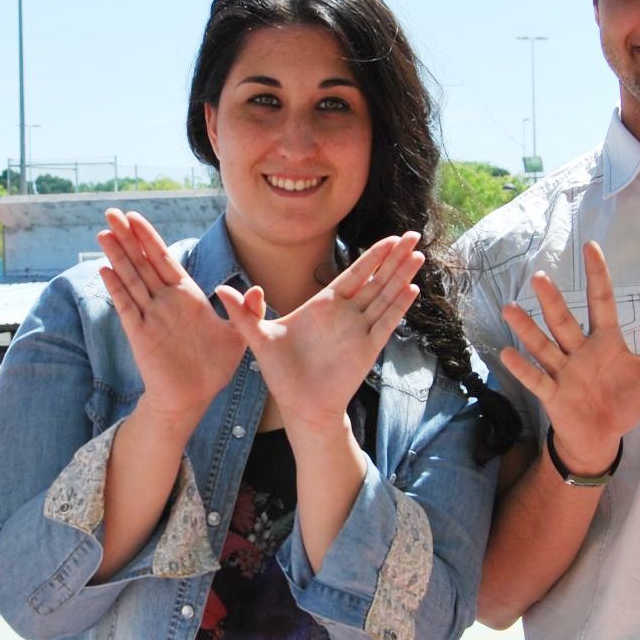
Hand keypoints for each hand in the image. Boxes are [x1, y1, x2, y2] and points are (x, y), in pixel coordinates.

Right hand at [97, 209, 242, 425]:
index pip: (165, 259)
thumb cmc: (213, 367)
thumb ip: (246, 310)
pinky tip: (106, 270)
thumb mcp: (239, 335)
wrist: (193, 398)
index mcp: (186, 296)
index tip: (135, 217)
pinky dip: (116, 289)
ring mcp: (150, 316)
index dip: (150, 238)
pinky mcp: (141, 335)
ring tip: (104, 233)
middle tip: (112, 212)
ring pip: (131, 279)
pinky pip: (126, 307)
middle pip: (143, 262)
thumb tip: (257, 288)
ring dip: (117, 256)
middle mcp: (165, 302)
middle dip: (128, 237)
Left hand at [212, 234, 422, 436]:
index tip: (389, 239)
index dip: (372, 256)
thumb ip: (244, 314)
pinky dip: (398, 307)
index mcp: (324, 305)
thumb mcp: (259, 338)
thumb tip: (221, 290)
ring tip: (418, 255)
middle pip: (376, 279)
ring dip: (402, 276)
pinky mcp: (367, 349)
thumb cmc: (281, 372)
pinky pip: (386, 323)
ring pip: (385, 296)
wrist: (299, 405)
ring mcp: (359, 330)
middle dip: (394, 258)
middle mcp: (346, 314)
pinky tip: (412, 289)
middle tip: (413, 234)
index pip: (353, 273)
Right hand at [500, 241, 639, 474]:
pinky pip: (538, 380)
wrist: (602, 436)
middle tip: (539, 276)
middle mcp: (580, 351)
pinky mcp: (554, 395)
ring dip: (528, 329)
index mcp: (605, 341)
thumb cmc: (623, 399)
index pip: (602, 302)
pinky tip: (507, 353)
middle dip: (552, 301)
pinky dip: (523, 369)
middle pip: (565, 322)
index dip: (598, 276)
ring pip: (544, 346)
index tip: (591, 247)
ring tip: (510, 308)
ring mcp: (564, 372)